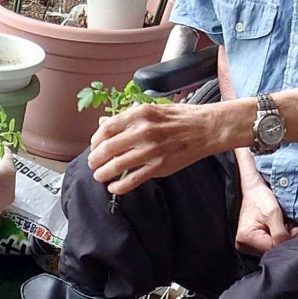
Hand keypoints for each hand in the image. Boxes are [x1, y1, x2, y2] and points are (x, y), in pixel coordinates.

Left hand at [86, 99, 215, 196]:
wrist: (205, 129)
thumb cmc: (179, 118)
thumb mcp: (151, 110)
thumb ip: (126, 117)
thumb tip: (102, 122)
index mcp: (139, 114)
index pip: (106, 129)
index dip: (95, 141)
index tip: (94, 147)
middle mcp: (143, 131)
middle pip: (107, 148)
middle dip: (94, 159)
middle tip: (92, 164)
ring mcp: (150, 150)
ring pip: (116, 166)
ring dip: (103, 174)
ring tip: (100, 176)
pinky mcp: (159, 167)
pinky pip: (132, 180)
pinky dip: (119, 187)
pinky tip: (114, 188)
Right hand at [235, 179, 293, 253]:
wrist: (253, 190)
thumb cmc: (260, 197)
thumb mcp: (273, 213)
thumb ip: (281, 233)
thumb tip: (289, 245)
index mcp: (246, 239)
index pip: (273, 249)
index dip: (286, 239)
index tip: (293, 226)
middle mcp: (243, 245)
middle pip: (271, 250)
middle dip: (283, 238)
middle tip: (288, 223)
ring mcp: (246, 245)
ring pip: (271, 248)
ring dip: (280, 237)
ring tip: (281, 223)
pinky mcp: (250, 242)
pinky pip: (267, 244)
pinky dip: (275, 236)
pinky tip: (276, 227)